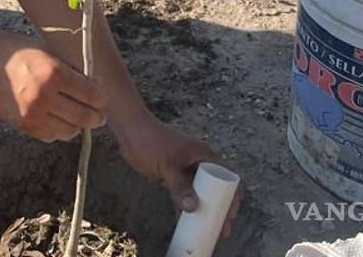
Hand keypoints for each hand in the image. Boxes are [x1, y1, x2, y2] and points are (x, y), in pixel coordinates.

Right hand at [0, 32, 105, 142]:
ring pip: (69, 131)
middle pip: (85, 117)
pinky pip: (50, 136)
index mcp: (54, 73)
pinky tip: (57, 118)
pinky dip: (58, 130)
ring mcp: (32, 114)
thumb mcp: (47, 51)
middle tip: (97, 113)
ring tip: (75, 115)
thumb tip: (96, 87)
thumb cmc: (14, 51)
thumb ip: (71, 70)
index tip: (101, 96)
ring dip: (76, 125)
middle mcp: (44, 96)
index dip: (101, 98)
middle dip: (96, 116)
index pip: (92, 95)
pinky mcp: (21, 125)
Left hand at [116, 115, 240, 236]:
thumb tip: (193, 208)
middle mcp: (197, 162)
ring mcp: (185, 169)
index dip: (232, 195)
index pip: (226, 176)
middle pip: (214, 188)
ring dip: (203, 211)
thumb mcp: (167, 165)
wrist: (129, 130)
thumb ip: (179, 186)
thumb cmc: (150, 141)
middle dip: (219, 209)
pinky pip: (183, 194)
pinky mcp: (172, 176)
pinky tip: (187, 223)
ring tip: (208, 232)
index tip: (231, 213)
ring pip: (199, 193)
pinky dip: (186, 207)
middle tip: (222, 230)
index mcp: (203, 155)